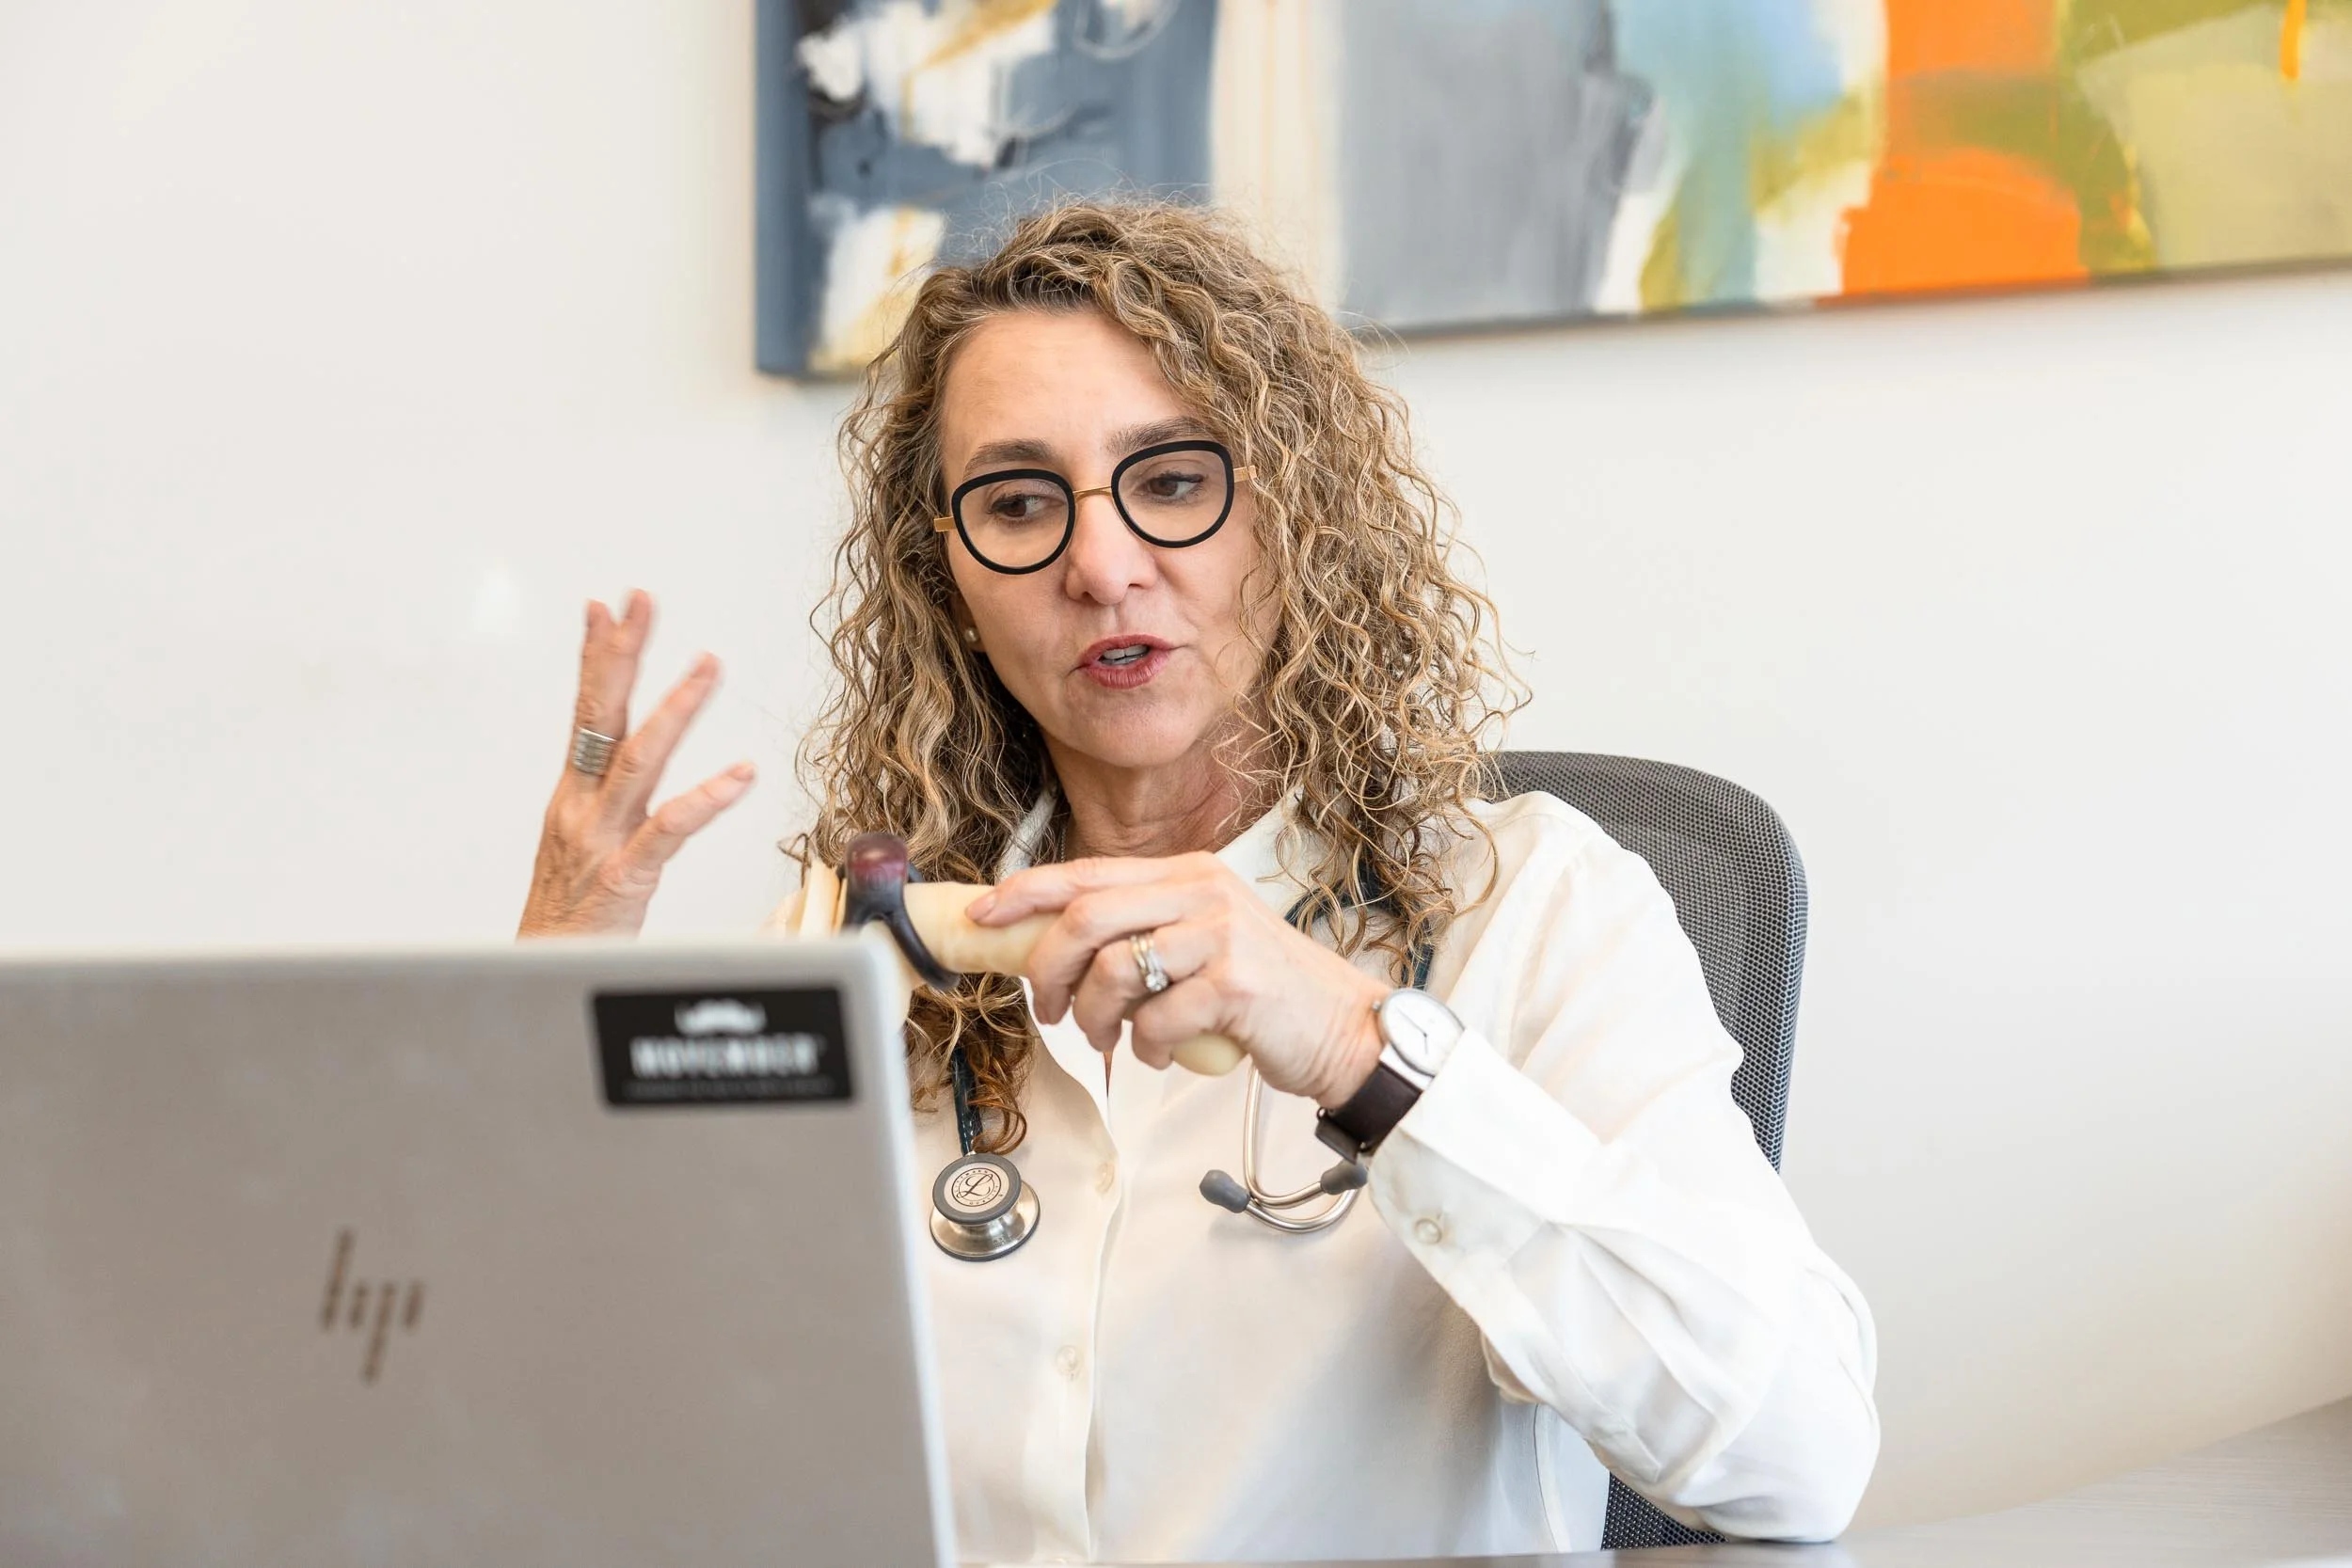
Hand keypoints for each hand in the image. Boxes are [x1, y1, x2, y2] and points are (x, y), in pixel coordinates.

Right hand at [517, 590, 754, 937]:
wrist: (539, 987)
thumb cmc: (568, 926)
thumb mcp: (583, 855)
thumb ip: (609, 812)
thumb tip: (631, 779)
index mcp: (570, 799)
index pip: (585, 714)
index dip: (595, 658)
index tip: (603, 607)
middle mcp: (579, 809)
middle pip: (601, 716)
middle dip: (622, 652)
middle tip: (642, 599)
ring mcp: (598, 841)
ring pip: (638, 760)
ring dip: (675, 707)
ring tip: (709, 663)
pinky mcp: (624, 878)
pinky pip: (669, 828)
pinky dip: (707, 797)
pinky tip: (742, 771)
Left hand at [968, 853, 1386, 1106]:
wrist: (1343, 1028)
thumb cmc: (1263, 992)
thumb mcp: (1201, 939)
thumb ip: (1142, 930)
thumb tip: (1053, 948)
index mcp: (1187, 872)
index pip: (1087, 872)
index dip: (1024, 893)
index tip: (982, 917)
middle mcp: (1203, 891)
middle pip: (1086, 918)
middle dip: (1046, 970)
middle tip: (1044, 1009)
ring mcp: (1221, 934)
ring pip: (1112, 971)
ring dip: (1094, 1019)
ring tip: (1110, 1040)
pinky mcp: (1235, 983)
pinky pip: (1154, 1019)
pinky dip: (1144, 1048)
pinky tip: (1159, 1053)